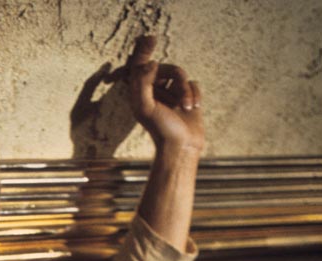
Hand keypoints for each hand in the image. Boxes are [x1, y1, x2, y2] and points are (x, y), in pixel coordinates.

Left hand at [128, 35, 203, 154]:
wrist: (182, 148)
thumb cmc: (162, 130)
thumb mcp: (145, 107)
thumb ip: (142, 84)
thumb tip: (150, 63)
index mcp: (141, 94)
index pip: (140, 66)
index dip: (144, 50)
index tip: (152, 38)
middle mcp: (155, 92)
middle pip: (165, 67)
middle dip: (174, 76)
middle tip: (179, 90)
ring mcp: (171, 95)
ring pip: (180, 75)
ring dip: (185, 89)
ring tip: (186, 107)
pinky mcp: (186, 97)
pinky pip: (193, 83)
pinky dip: (195, 94)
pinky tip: (193, 109)